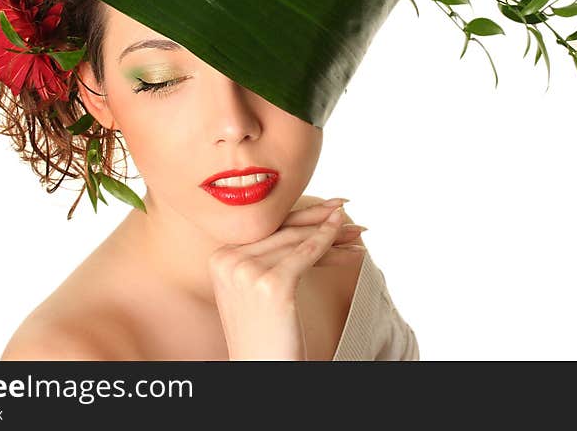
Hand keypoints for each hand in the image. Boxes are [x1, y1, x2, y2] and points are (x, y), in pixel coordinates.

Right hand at [208, 198, 365, 359]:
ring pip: (297, 241)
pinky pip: (307, 254)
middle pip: (282, 231)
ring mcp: (247, 271)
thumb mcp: (257, 287)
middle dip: (318, 220)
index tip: (325, 206)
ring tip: (356, 231)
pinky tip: (345, 235)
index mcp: (220, 257)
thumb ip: (269, 255)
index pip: (267, 230)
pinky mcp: (271, 284)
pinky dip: (329, 241)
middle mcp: (228, 261)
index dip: (299, 216)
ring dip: (331, 232)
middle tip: (345, 208)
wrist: (261, 369)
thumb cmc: (265, 332)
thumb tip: (306, 223)